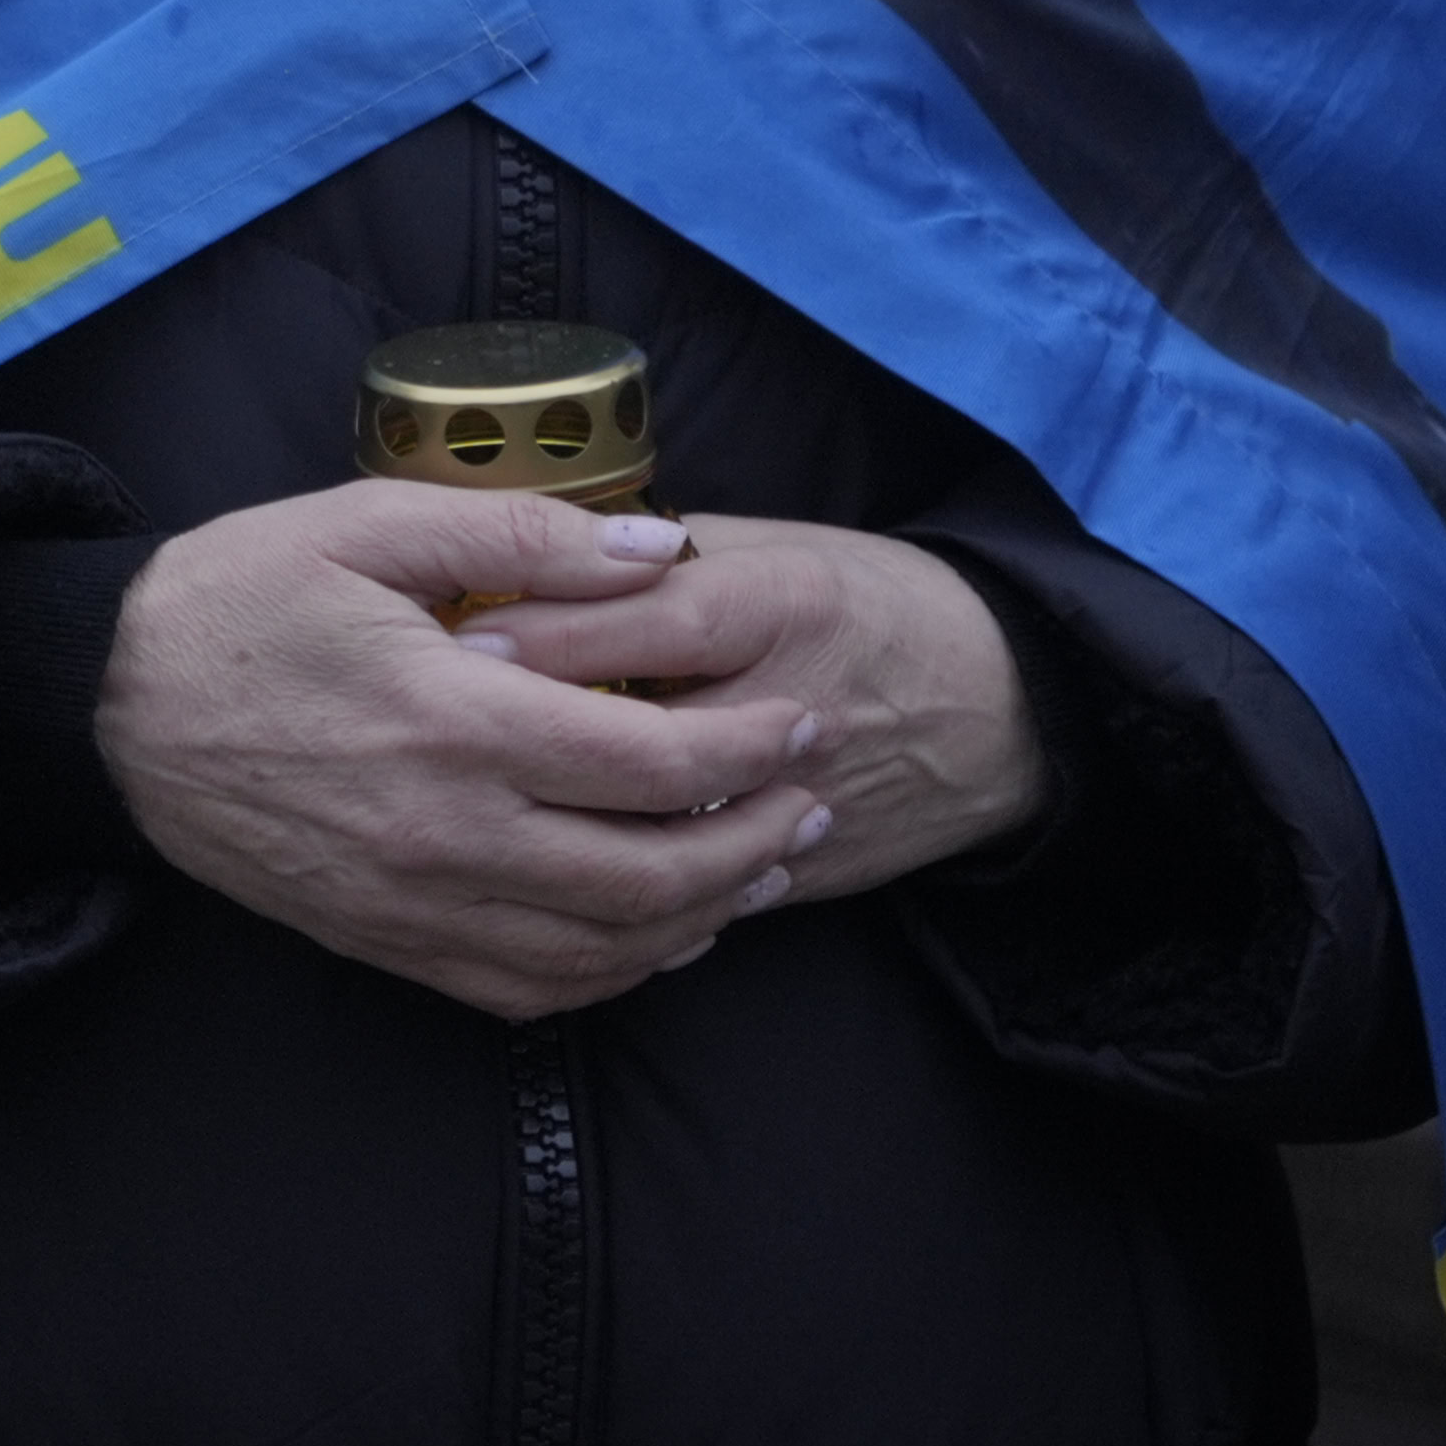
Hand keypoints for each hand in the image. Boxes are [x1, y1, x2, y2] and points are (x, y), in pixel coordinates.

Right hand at [97, 484, 832, 1020]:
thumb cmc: (234, 602)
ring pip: (609, 946)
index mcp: (456, 717)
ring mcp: (418, 901)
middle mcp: (450, 830)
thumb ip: (517, 535)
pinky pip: (533, 991)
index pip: (656, 758)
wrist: (104, 709)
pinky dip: (617, 975)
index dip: (755, 747)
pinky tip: (655, 937)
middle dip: (759, 841)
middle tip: (812, 802)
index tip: (803, 722)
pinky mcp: (387, 942)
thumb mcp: (360, 524)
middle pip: (656, 871)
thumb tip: (658, 550)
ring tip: (760, 869)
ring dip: (707, 916)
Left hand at [458, 517, 1048, 899]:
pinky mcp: (811, 871)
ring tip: (482, 808)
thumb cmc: (866, 603)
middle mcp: (796, 705)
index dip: (549, 632)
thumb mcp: (775, 545)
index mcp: (784, 605)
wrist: (1001, 708)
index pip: (650, 622)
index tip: (459, 639)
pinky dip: (625, 892)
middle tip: (444, 733)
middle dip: (538, 738)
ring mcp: (808, 801)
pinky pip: (700, 900)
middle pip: (648, 738)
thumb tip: (546, 555)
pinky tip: (551, 872)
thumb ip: (664, 553)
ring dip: (573, 825)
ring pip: (670, 833)